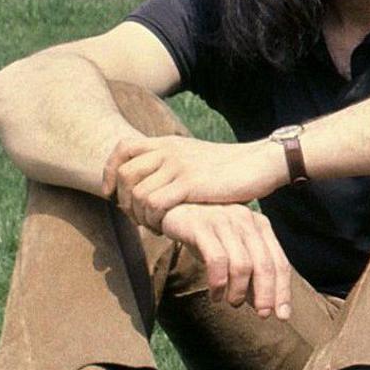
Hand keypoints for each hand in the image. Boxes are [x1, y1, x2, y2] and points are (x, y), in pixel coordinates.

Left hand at [104, 134, 287, 228]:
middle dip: (123, 201)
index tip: (113, 193)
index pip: (123, 148)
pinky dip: (153, 220)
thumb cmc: (230, 168)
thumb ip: (173, 163)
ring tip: (153, 225)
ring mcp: (178, 166)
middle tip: (136, 217)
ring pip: (137, 193)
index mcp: (168, 142)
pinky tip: (165, 227)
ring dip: (139, 215)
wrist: (259, 163)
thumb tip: (153, 182)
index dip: (110, 171)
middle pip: (125, 174)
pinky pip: (154, 204)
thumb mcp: (195, 157)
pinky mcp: (189, 184)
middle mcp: (168, 151)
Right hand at [158, 203, 292, 319]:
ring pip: (242, 265)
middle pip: (265, 265)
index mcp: (260, 226)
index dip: (283, 290)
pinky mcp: (203, 226)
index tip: (283, 315)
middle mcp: (247, 221)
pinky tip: (215, 295)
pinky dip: (218, 282)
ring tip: (232, 303)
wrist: (171, 207)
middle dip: (266, 294)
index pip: (280, 262)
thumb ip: (248, 274)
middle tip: (262, 314)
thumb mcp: (231, 252)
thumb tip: (261, 304)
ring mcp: (225, 221)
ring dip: (238, 291)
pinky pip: (217, 260)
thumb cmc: (205, 233)